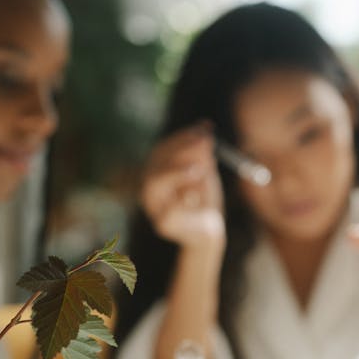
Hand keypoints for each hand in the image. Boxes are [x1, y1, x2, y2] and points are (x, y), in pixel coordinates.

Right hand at [140, 123, 224, 249]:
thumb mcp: (205, 172)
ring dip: (175, 173)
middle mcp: (149, 187)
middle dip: (179, 151)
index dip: (182, 138)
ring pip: (154, 184)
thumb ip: (203, 154)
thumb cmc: (203, 198)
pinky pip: (168, 210)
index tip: (203, 129)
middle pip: (154, 163)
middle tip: (203, 144)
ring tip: (198, 171)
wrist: (209, 229)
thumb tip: (204, 130)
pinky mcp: (162, 224)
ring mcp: (153, 206)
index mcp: (156, 172)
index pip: (162, 150)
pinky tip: (195, 199)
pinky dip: (183, 201)